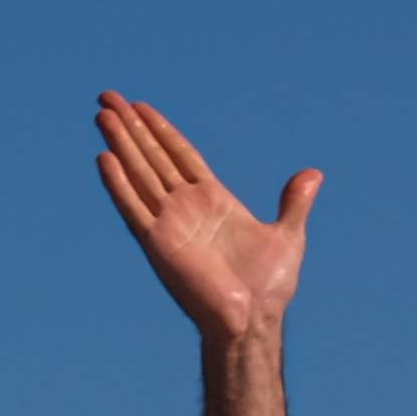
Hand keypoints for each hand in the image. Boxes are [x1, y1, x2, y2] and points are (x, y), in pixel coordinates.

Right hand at [94, 91, 311, 340]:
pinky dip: (119, 184)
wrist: (253, 320)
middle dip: (131, 126)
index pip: (180, 154)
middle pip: (153, 156)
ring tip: (102, 114)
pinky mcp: (159, 244)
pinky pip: (134, 208)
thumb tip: (314, 175)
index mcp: (212, 200)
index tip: (140, 106)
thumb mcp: (288, 235)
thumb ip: (294, 203)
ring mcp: (170, 223)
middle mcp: (186, 207)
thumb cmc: (269, 287)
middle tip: (108, 95)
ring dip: (120, 144)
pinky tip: (105, 158)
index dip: (160, 129)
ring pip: (139, 173)